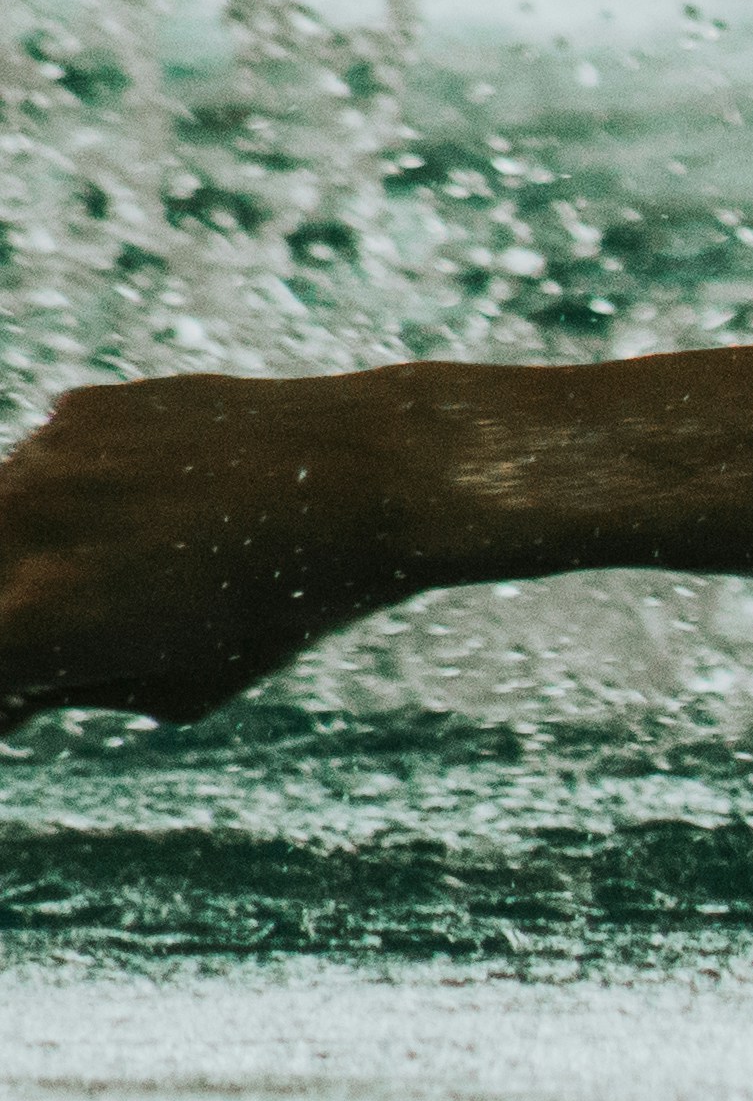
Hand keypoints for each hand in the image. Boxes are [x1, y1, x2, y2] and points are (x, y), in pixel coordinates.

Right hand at [0, 372, 407, 734]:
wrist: (368, 478)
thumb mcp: (180, 684)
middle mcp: (14, 529)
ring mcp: (42, 459)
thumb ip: (71, 685)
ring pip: (4, 517)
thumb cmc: (284, 604)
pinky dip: (84, 490)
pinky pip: (51, 462)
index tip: (38, 691)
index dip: (13, 688)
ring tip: (148, 558)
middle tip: (95, 619)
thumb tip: (19, 688)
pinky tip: (167, 500)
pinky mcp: (80, 410)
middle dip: (21, 611)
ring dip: (39, 547)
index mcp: (32, 620)